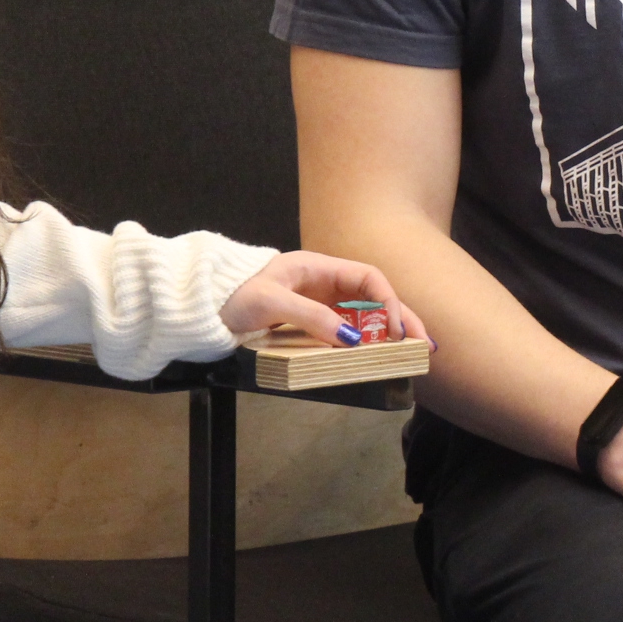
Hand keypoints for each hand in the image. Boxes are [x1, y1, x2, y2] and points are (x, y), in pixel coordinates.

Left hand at [217, 251, 432, 348]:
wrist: (199, 308)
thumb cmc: (231, 297)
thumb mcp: (271, 304)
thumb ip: (312, 318)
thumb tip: (351, 340)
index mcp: (318, 268)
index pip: (368, 277)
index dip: (387, 301)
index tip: (394, 328)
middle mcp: (323, 284)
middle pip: (373, 298)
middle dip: (400, 318)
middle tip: (423, 343)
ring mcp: (316, 305)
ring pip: (362, 316)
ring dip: (387, 332)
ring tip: (410, 351)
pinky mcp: (307, 324)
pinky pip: (344, 331)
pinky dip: (364, 343)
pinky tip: (376, 356)